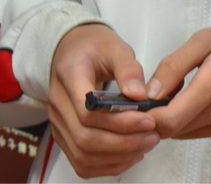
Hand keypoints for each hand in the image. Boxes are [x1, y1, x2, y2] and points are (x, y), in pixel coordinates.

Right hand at [48, 24, 159, 178]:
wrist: (73, 50)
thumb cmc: (95, 47)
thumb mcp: (115, 46)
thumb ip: (128, 69)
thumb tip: (139, 96)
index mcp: (69, 75)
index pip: (87, 111)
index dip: (119, 122)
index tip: (147, 119)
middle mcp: (58, 103)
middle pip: (85, 138)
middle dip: (123, 143)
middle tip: (152, 135)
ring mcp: (58, 123)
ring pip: (83, 155)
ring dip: (117, 157)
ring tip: (145, 144)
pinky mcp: (64, 135)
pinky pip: (82, 162)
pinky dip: (107, 165)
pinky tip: (130, 154)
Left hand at [147, 18, 210, 145]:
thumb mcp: (206, 38)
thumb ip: (173, 66)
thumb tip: (149, 93)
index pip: (168, 121)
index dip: (148, 116)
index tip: (142, 104)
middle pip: (176, 130)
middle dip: (165, 114)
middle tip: (169, 89)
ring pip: (191, 133)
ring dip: (184, 117)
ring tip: (197, 89)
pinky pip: (210, 134)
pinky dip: (204, 120)